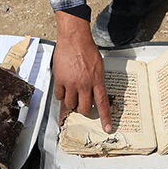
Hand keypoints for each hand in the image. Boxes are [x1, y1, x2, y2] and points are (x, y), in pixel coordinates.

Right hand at [52, 11, 112, 132]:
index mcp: (97, 81)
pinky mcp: (60, 80)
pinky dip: (61, 94)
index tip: (107, 129)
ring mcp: (72, 83)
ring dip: (71, 101)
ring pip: (70, 104)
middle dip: (83, 109)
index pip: (103, 104)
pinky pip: (60, 96)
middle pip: (84, 108)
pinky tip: (64, 86)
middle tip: (82, 103)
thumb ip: (97, 81)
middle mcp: (85, 84)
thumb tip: (95, 94)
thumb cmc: (87, 50)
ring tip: (72, 91)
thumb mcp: (99, 67)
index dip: (105, 118)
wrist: (74, 39)